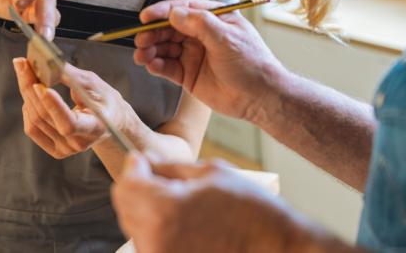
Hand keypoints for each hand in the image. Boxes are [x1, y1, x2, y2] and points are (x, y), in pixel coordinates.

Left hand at [13, 57, 134, 158]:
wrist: (110, 120)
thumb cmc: (104, 100)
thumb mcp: (94, 83)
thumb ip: (70, 76)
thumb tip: (47, 65)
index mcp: (95, 127)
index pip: (69, 123)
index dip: (52, 106)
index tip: (38, 85)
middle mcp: (79, 143)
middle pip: (46, 117)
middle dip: (30, 87)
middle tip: (22, 64)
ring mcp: (66, 150)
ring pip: (35, 121)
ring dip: (27, 94)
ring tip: (28, 74)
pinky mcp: (56, 150)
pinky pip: (32, 129)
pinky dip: (28, 108)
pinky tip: (32, 95)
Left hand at [111, 155, 302, 252]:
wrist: (279, 250)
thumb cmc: (253, 212)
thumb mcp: (211, 173)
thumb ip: (170, 168)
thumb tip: (145, 163)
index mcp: (162, 210)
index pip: (126, 184)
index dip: (135, 167)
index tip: (143, 161)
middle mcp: (155, 241)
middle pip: (125, 207)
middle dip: (139, 188)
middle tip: (164, 180)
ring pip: (136, 228)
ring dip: (149, 211)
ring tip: (183, 205)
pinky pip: (153, 245)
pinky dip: (161, 231)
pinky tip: (186, 225)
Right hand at [132, 0, 284, 122]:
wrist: (260, 97)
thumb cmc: (252, 63)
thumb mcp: (227, 38)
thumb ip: (200, 24)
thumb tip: (175, 13)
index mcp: (214, 18)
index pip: (183, 9)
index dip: (162, 12)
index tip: (145, 17)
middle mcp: (201, 34)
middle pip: (169, 28)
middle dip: (152, 32)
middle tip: (140, 39)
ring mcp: (194, 54)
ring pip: (165, 47)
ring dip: (151, 49)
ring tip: (141, 54)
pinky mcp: (189, 74)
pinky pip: (167, 67)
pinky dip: (156, 65)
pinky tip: (150, 65)